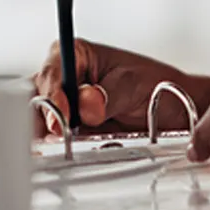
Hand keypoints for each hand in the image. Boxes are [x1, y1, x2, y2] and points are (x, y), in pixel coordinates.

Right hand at [30, 40, 209, 135]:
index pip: (53, 70)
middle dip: (42, 116)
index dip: (52, 92)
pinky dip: (58, 149)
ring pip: (40, 121)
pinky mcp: (70, 131)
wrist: (172, 110)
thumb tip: (87, 103)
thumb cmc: (155, 85)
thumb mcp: (134, 84)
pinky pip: (54, 142)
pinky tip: (65, 154)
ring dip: (48, 136)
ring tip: (62, 147)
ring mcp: (65, 106)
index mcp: (76, 54)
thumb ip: (109, 94)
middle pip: (37, 96)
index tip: (61, 114)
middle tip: (56, 135)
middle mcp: (65, 79)